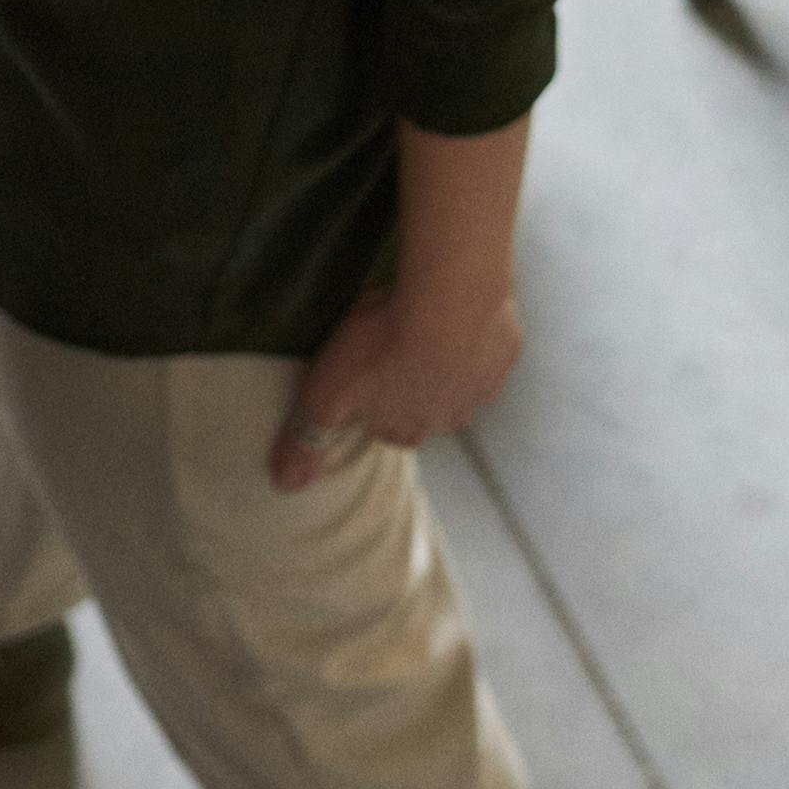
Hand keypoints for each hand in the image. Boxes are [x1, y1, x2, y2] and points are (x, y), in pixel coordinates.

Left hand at [272, 276, 523, 487]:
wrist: (448, 304)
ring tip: (422, 326)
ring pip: (459, 380)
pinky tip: (454, 310)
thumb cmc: (381, 347)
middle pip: (427, 409)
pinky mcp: (504, 351)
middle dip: (411, 387)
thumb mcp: (326, 394)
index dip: (372, 405)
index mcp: (407, 428)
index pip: (387, 429)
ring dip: (443, 361)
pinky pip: (487, 347)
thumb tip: (284, 484)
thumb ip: (306, 439)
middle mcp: (450, 417)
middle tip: (392, 350)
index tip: (363, 381)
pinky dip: (472, 334)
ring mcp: (482, 385)